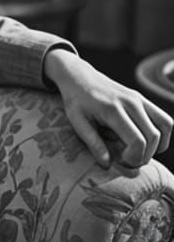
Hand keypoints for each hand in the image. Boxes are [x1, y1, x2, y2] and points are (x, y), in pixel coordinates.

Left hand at [44, 50, 172, 167]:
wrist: (79, 77)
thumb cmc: (76, 101)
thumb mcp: (77, 122)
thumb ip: (92, 143)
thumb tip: (107, 164)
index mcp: (113, 110)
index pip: (137, 141)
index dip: (134, 158)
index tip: (121, 161)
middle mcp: (131, 103)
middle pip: (153, 137)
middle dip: (144, 155)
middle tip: (128, 160)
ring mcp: (139, 99)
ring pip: (164, 127)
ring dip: (157, 146)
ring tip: (139, 152)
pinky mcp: (143, 99)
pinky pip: (164, 119)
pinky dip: (163, 134)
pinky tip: (148, 142)